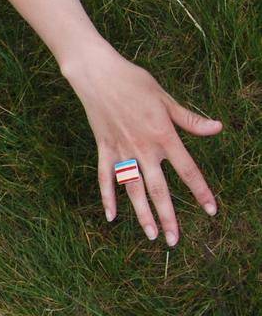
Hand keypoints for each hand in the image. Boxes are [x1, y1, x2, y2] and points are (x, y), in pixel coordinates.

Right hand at [63, 45, 220, 245]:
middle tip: (175, 240)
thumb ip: (189, 120)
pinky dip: (107, 197)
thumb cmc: (134, 82)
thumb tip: (217, 128)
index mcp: (163, 136)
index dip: (201, 191)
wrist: (98, 74)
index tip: (211, 210)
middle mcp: (143, 148)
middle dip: (168, 217)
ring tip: (151, 236)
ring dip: (142, 214)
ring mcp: (121, 151)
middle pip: (159, 189)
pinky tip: (112, 217)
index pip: (187, 170)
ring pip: (133, 190)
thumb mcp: (166, 99)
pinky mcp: (104, 149)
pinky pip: (105, 178)